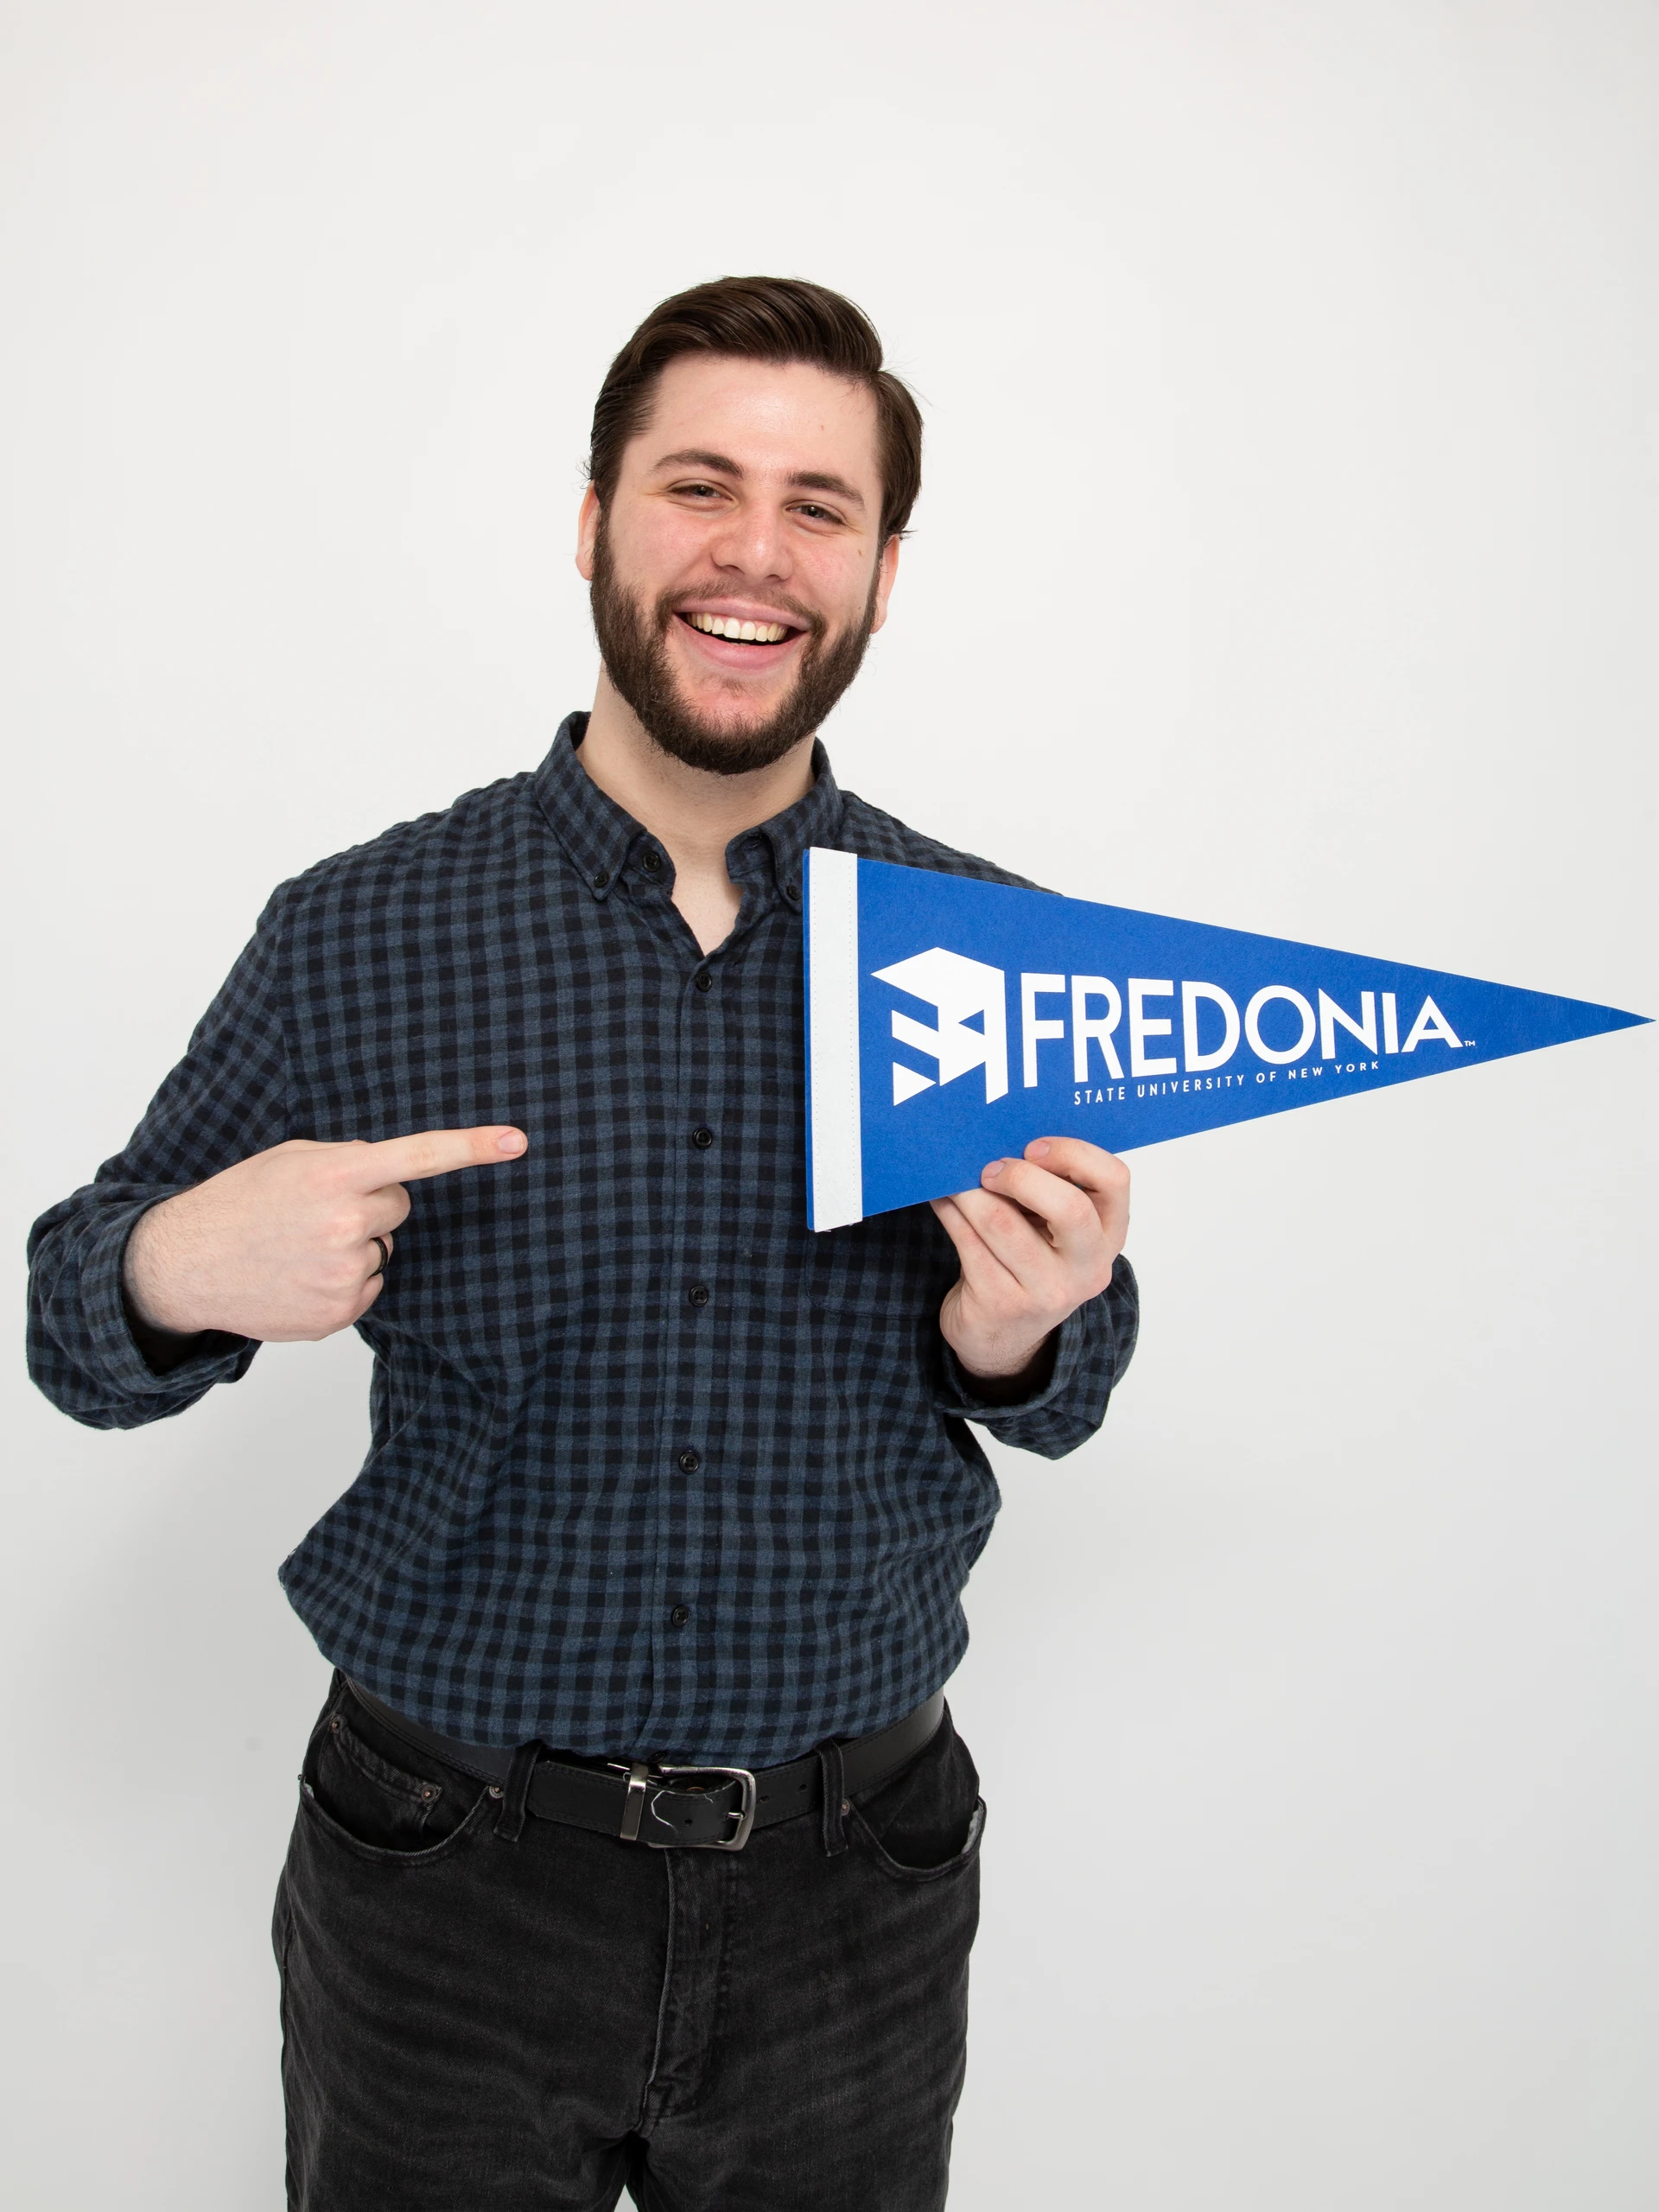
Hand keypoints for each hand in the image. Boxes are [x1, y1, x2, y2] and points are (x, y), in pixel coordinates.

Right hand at [123, 1127, 527, 1343]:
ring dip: (353, 1244)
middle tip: (315, 1211)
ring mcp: (343, 1273)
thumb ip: (349, 1162)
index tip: (518, 1142)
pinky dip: (344, 1280)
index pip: (419, 1157)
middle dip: (370, 1205)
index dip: (473, 1147)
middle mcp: (345, 1224)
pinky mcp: (339, 1312)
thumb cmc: (239, 1203)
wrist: (185, 1264)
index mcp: (334, 1175)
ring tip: (298, 1245)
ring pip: (382, 1248)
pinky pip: (369, 1285)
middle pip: (399, 1206)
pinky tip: (300, 1274)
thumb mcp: (290, 1160)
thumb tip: (394, 1176)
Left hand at [929, 1136, 1129, 1385]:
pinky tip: (939, 1196)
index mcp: (1108, 1236)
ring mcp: (1045, 1291)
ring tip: (951, 1174)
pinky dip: (948, 1210)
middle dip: (1023, 1176)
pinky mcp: (1001, 1303)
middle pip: (1069, 1208)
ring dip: (970, 1190)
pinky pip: (967, 1241)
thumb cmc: (1029, 1264)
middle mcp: (1086, 1267)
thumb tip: (998, 1132)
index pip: (1114, 1180)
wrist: (1002, 1336)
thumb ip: (1048, 1188)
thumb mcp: (1054, 1231)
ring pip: (1003, 1223)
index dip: (1074, 1154)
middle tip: (990, 1168)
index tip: (1034, 1146)